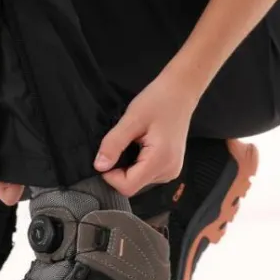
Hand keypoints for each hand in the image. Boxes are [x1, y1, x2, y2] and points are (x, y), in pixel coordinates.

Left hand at [93, 71, 195, 196]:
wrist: (180, 92)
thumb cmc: (158, 101)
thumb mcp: (131, 120)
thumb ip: (114, 144)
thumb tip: (99, 166)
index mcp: (160, 161)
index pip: (127, 187)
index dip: (111, 175)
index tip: (109, 153)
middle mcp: (168, 172)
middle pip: (132, 185)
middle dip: (120, 169)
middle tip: (123, 143)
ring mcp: (171, 171)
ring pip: (138, 181)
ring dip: (128, 166)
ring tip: (134, 142)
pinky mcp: (170, 167)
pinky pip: (146, 174)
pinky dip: (137, 164)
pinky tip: (140, 146)